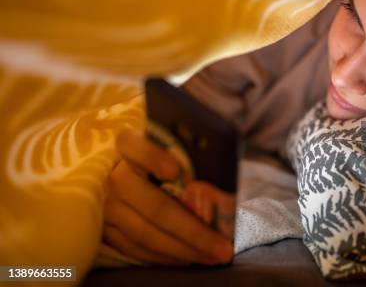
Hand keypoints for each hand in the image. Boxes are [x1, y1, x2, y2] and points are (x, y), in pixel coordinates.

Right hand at [103, 129, 233, 265]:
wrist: (114, 173)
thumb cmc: (155, 156)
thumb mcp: (167, 146)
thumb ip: (189, 155)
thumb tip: (224, 182)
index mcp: (128, 145)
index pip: (135, 146)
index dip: (153, 158)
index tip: (174, 170)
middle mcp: (115, 177)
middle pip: (155, 206)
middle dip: (193, 231)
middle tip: (223, 246)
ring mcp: (107, 206)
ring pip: (146, 233)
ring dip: (183, 249)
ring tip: (213, 256)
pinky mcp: (103, 229)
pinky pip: (135, 248)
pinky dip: (164, 256)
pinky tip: (188, 258)